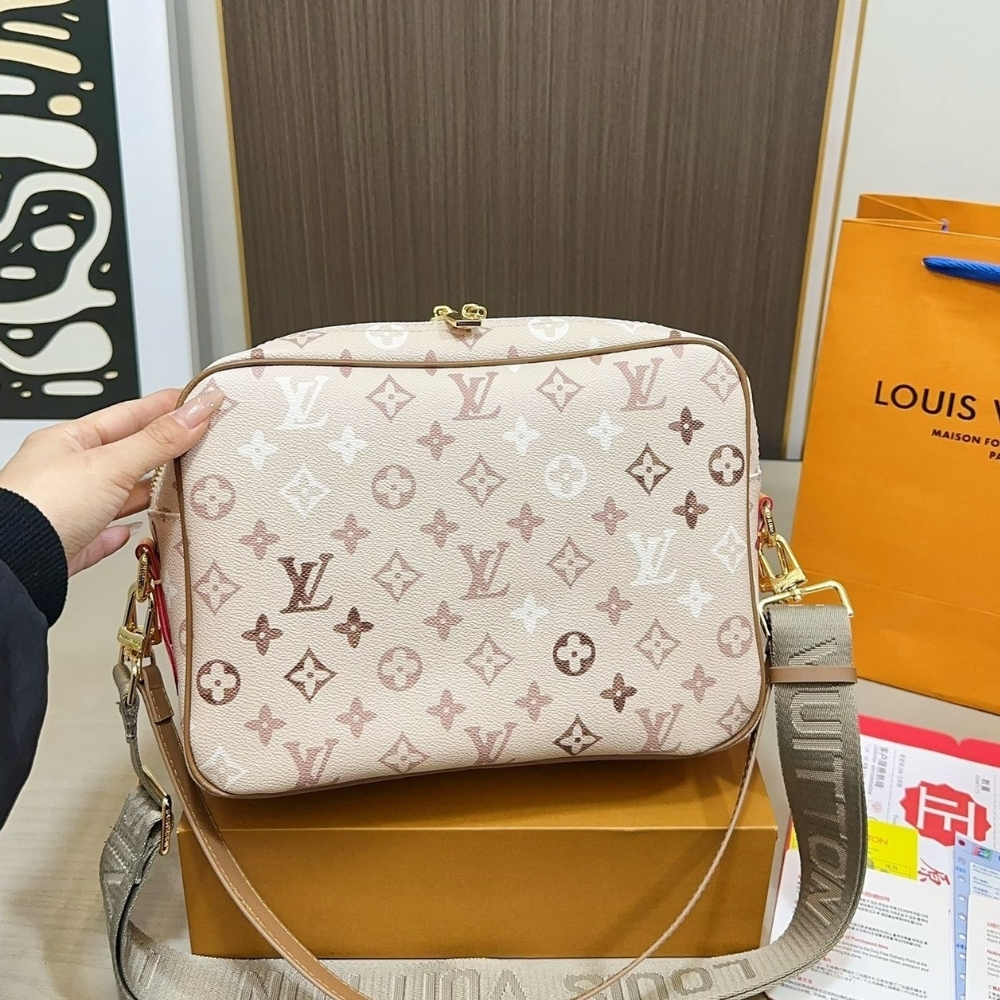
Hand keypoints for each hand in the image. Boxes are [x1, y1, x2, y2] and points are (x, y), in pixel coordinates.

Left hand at [0, 387, 222, 574]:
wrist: (16, 564)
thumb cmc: (41, 506)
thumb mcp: (111, 464)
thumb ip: (157, 440)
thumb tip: (195, 413)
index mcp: (68, 441)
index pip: (128, 414)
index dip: (164, 407)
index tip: (196, 401)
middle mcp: (64, 473)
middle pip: (124, 454)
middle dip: (160, 450)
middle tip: (197, 442)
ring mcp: (68, 510)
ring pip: (118, 495)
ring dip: (146, 492)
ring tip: (177, 486)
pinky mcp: (71, 546)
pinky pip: (103, 534)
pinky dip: (122, 531)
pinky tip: (132, 530)